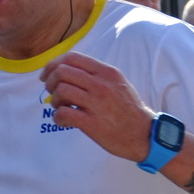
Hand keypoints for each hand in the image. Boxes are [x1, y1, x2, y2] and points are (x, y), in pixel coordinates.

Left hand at [40, 52, 155, 162]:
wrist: (146, 135)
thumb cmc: (129, 111)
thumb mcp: (119, 84)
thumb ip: (97, 75)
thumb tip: (69, 70)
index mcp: (107, 73)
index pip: (72, 58)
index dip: (54, 64)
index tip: (48, 75)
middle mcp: (102, 85)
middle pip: (62, 72)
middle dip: (51, 82)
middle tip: (54, 93)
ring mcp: (97, 104)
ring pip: (61, 90)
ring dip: (54, 100)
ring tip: (61, 107)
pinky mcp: (92, 123)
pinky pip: (63, 113)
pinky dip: (58, 117)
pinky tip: (64, 121)